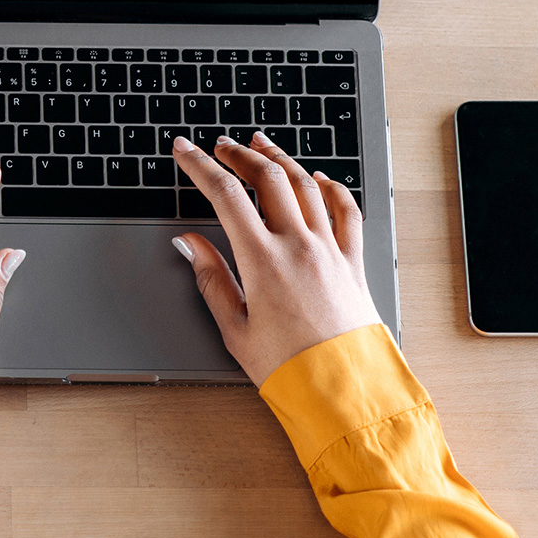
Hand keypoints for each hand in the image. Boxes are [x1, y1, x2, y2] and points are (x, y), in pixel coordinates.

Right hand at [171, 130, 380, 386]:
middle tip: (222, 145)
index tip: (185, 150)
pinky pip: (346, 210)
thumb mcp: (235, 329)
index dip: (200, 166)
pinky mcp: (353, 261)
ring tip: (262, 145)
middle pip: (268, 178)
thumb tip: (189, 243)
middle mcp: (298, 245)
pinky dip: (331, 186)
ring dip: (281, 159)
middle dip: (240, 154)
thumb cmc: (289, 369)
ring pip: (306, 185)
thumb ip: (211, 278)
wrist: (344, 392)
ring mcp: (330, 250)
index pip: (226, 195)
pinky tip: (319, 178)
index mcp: (263, 260)